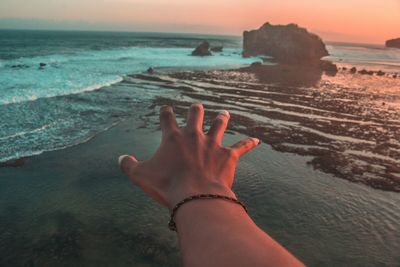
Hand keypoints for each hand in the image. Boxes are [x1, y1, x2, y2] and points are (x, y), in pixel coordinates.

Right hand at [119, 103, 259, 209]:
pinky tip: (257, 140)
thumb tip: (120, 158)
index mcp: (173, 137)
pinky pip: (242, 146)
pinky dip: (249, 143)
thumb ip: (128, 165)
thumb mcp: (140, 176)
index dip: (166, 112)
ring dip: (222, 118)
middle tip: (197, 107)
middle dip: (196, 109)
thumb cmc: (167, 186)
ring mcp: (213, 144)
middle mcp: (194, 135)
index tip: (167, 109)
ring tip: (224, 113)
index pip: (168, 118)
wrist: (195, 196)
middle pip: (196, 114)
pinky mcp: (228, 156)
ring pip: (219, 124)